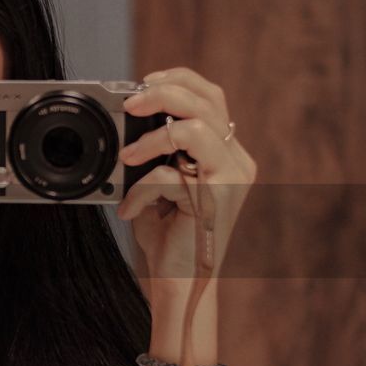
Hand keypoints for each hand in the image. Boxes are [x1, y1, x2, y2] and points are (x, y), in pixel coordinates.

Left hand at [114, 67, 256, 297]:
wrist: (178, 284)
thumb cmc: (169, 237)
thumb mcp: (162, 185)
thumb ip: (158, 152)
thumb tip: (129, 120)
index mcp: (227, 154)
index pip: (212, 97)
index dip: (178, 80)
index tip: (143, 83)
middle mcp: (237, 161)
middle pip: (207, 100)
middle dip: (163, 92)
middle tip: (130, 104)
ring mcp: (232, 178)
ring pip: (195, 127)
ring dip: (152, 138)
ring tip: (128, 157)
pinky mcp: (216, 198)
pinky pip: (169, 174)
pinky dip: (140, 190)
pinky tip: (131, 210)